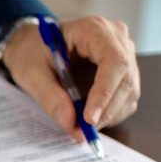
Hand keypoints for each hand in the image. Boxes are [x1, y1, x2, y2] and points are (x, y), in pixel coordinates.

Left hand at [3, 16, 139, 140]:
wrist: (33, 46)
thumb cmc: (31, 53)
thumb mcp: (31, 73)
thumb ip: (50, 97)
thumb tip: (70, 123)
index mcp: (94, 29)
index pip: (114, 61)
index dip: (104, 92)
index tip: (89, 119)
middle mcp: (116, 38)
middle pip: (125, 78)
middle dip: (105, 110)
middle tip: (83, 132)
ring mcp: (124, 53)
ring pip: (129, 90)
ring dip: (109, 114)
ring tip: (82, 127)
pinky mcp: (122, 71)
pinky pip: (125, 97)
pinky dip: (110, 113)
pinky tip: (90, 119)